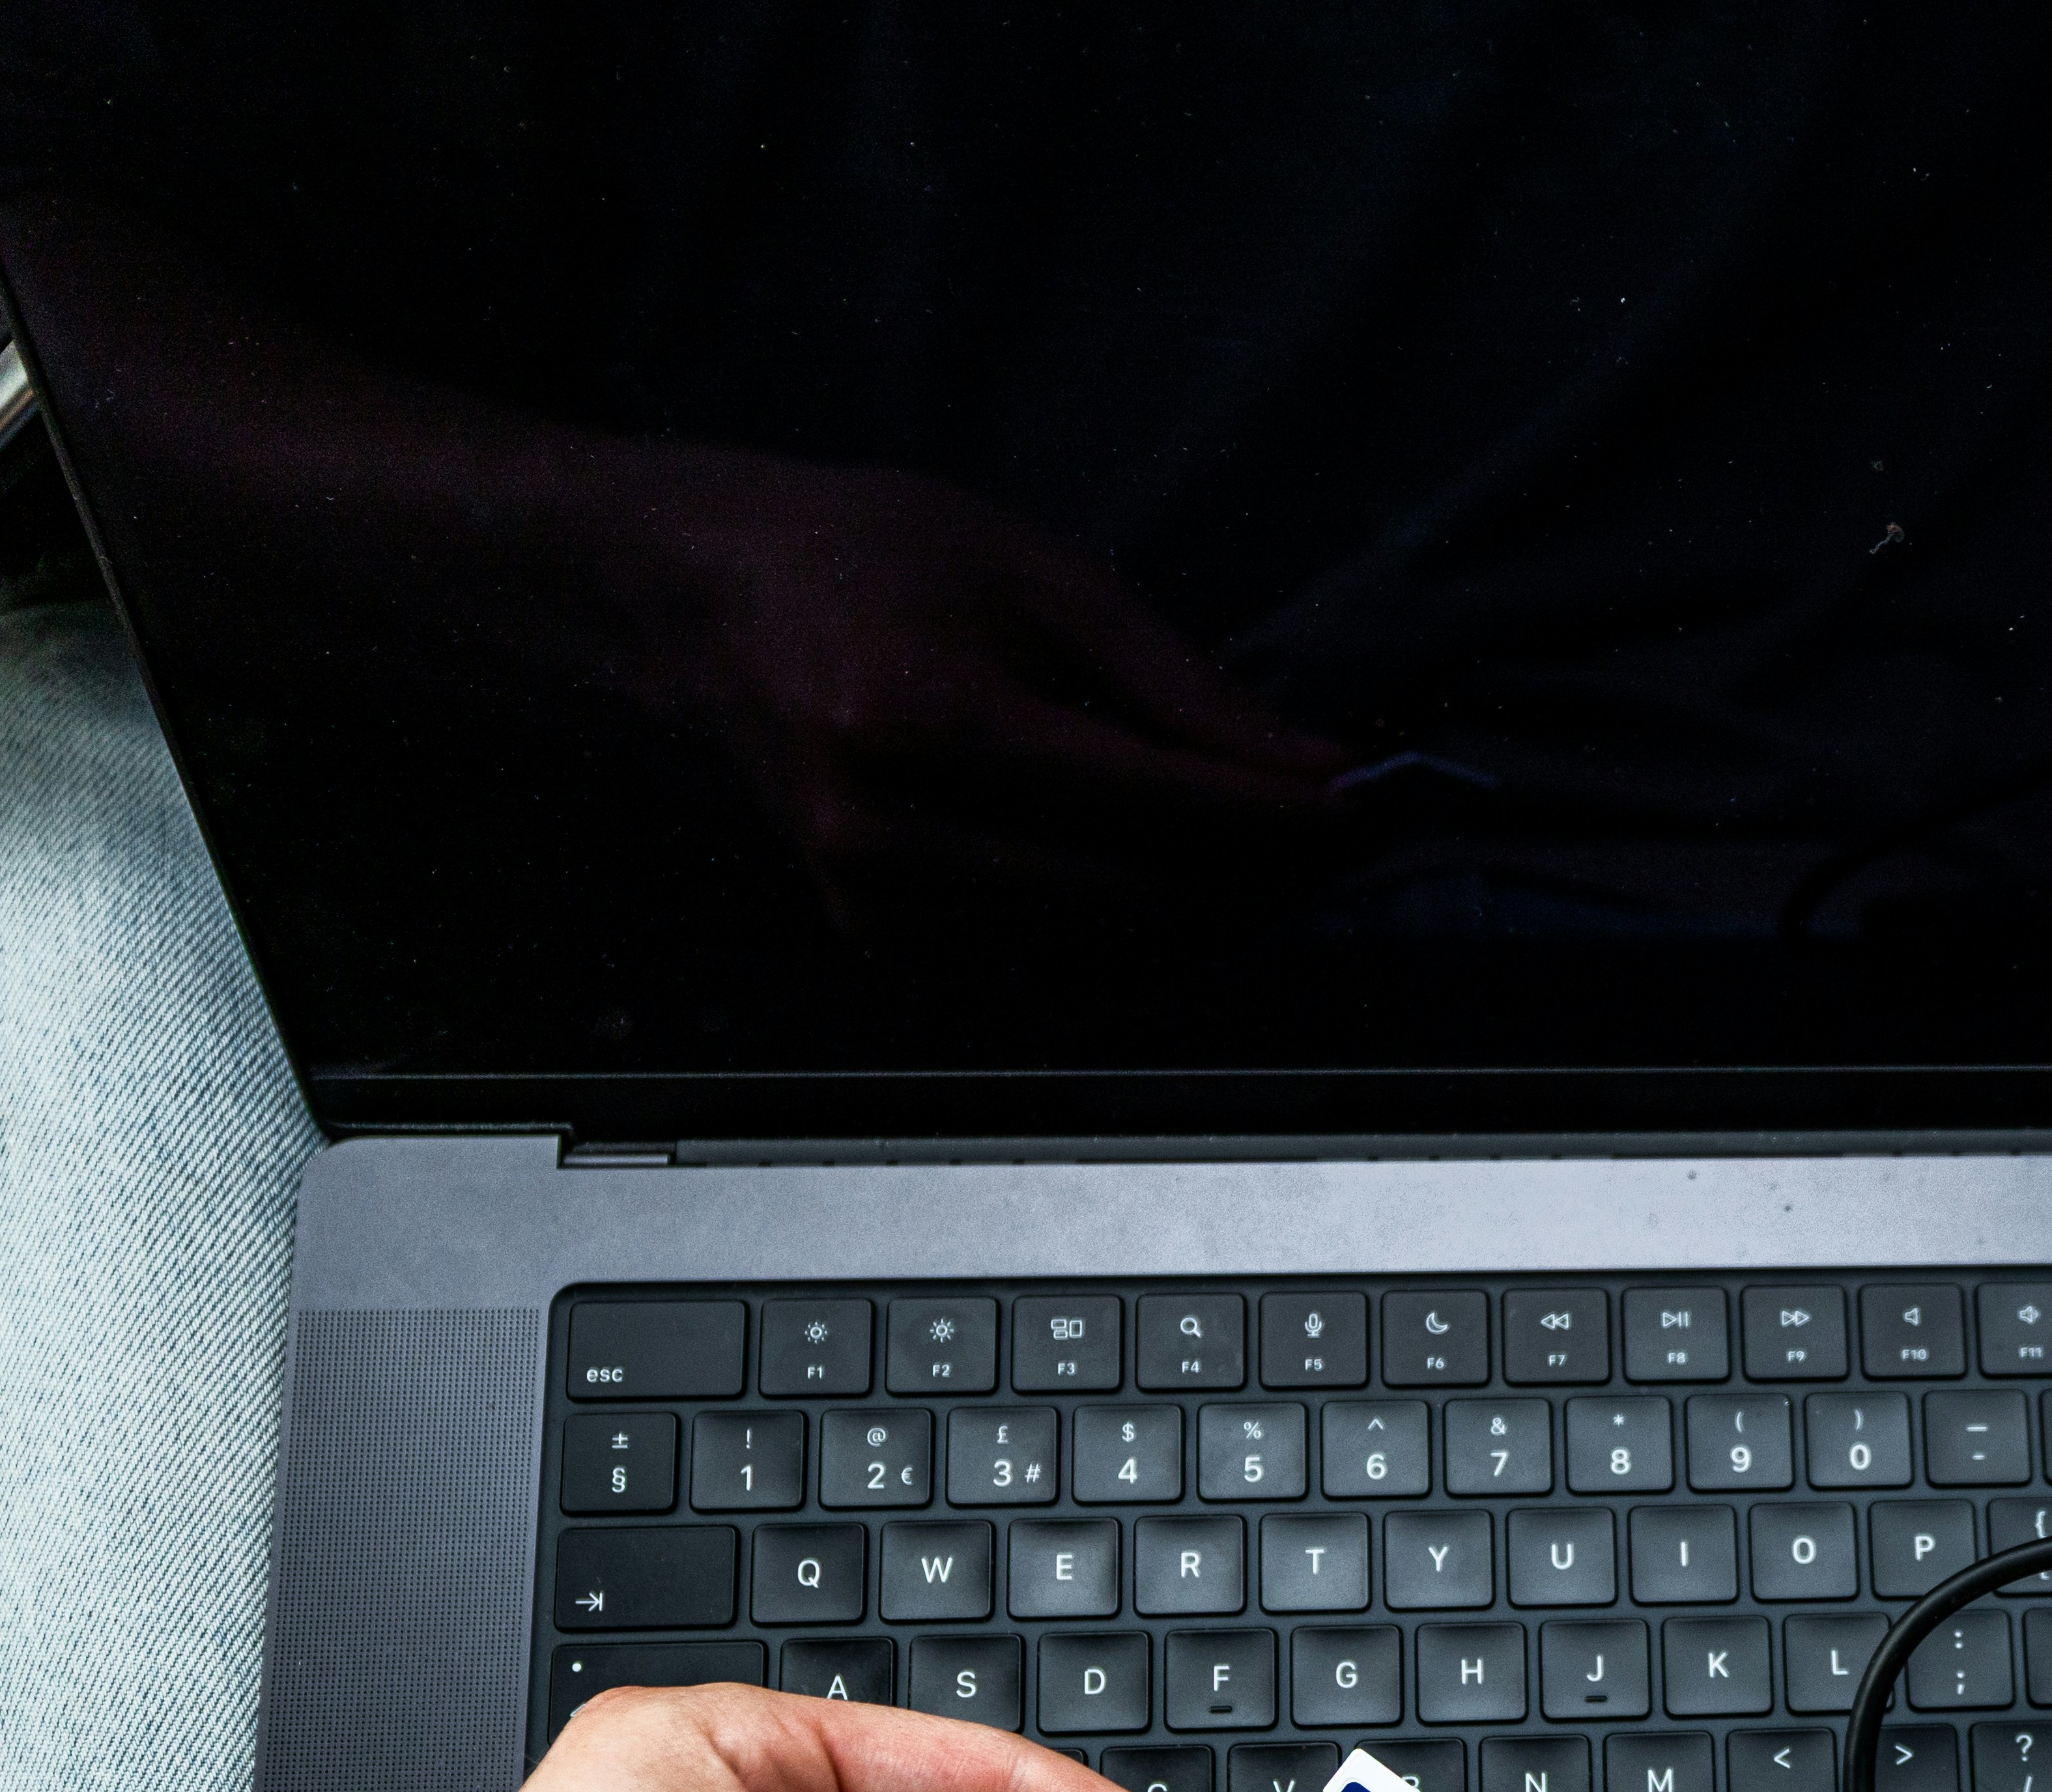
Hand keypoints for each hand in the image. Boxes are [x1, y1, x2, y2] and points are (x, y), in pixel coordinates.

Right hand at [588, 445, 1359, 926]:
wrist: (694, 605)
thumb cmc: (862, 558)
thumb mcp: (1036, 576)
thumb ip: (1179, 685)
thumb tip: (1310, 766)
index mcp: (925, 722)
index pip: (1148, 805)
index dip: (1270, 818)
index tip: (1357, 808)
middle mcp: (889, 837)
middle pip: (1131, 905)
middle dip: (1248, 881)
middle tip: (1322, 836)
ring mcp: (871, 909)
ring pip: (1095, 960)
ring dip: (1194, 921)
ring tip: (1246, 854)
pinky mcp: (872, 947)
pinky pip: (1037, 974)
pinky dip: (1114, 941)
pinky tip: (1147, 881)